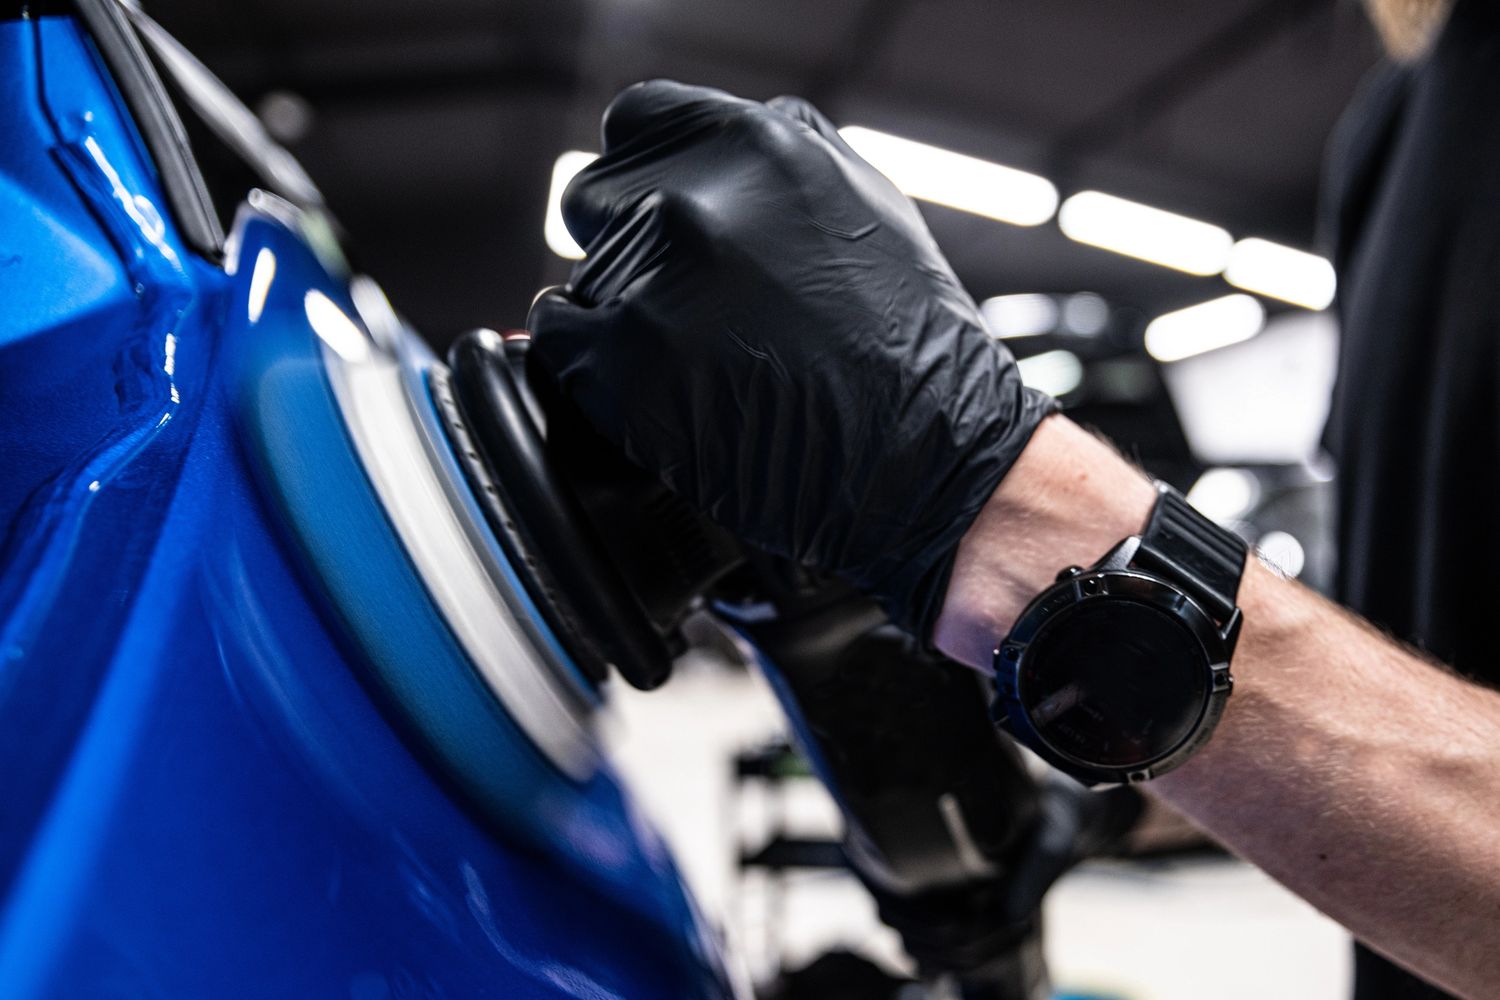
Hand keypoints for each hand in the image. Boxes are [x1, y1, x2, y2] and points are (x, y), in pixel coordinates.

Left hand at [529, 80, 1053, 640]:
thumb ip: (782, 160)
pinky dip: (591, 366)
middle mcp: (699, 200)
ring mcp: (656, 280)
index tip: (649, 212)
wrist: (927, 462)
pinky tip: (652, 387)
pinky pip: (560, 340)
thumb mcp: (867, 208)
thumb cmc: (909, 350)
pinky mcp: (625, 361)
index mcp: (759, 147)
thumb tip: (715, 157)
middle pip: (596, 201)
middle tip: (683, 306)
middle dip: (626, 249)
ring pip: (583, 280)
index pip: (636, 125)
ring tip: (696, 362)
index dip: (641, 176)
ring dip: (620, 317)